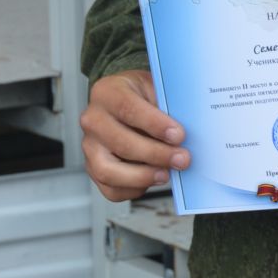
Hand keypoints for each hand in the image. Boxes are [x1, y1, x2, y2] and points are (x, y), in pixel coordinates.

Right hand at [79, 70, 188, 201]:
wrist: (125, 103)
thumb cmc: (141, 96)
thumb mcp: (154, 88)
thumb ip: (166, 106)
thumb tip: (187, 131)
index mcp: (106, 93)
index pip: (127, 108)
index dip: (154, 124)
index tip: (178, 135)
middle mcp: (92, 120)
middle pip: (120, 142)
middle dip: (155, 154)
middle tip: (181, 158)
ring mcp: (90, 146)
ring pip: (108, 170)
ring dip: (142, 176)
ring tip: (166, 174)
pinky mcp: (94, 168)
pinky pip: (111, 189)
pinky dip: (134, 189)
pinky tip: (153, 179)